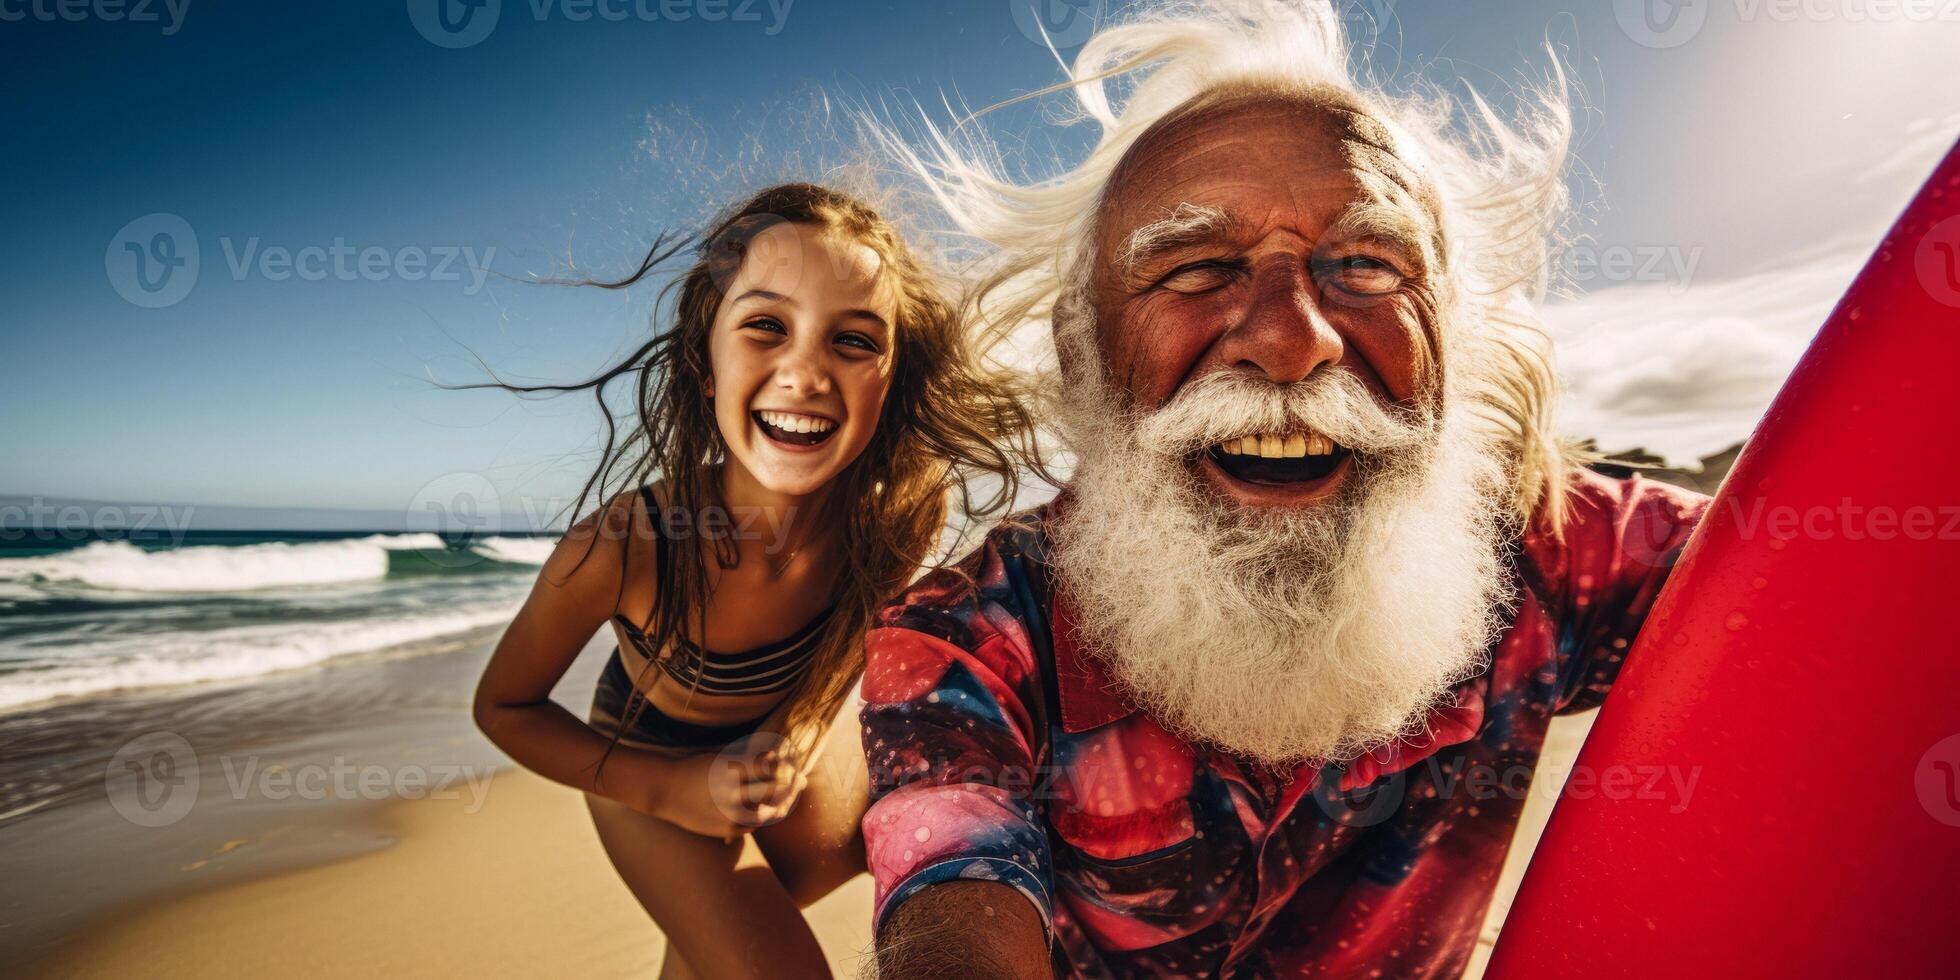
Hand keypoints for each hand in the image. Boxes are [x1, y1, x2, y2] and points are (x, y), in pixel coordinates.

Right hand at [639, 738, 807, 839]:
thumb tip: (781, 759)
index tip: (792, 761)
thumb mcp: (721, 757)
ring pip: (769, 812)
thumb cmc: (697, 769)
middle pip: (774, 790)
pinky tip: (771, 809)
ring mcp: (729, 814)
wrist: (665, 791)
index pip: (771, 767)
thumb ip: (750, 760)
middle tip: (800, 778)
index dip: (785, 765)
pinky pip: (755, 825)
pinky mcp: (726, 829)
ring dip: (783, 803)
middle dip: (791, 783)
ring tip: (790, 795)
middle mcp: (731, 792)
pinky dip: (765, 816)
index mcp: (730, 769)